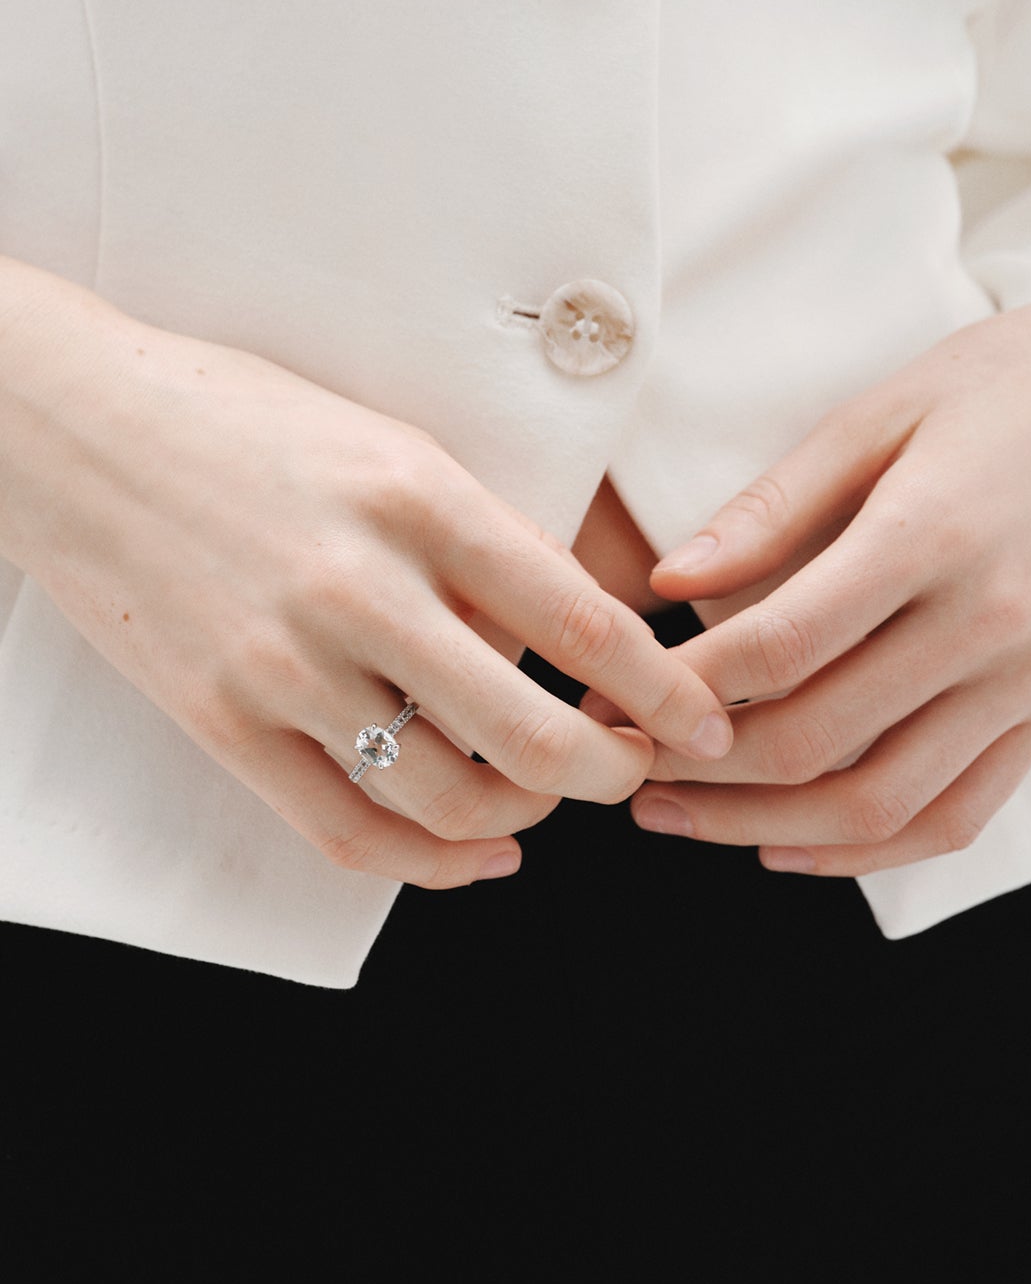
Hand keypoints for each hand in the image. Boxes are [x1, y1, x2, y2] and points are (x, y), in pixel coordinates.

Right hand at [0, 259, 730, 888]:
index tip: (705, 720)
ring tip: (544, 801)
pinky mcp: (222, 721)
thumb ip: (480, 540)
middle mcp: (358, 585)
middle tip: (632, 768)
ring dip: (523, 816)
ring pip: (445, 795)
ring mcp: (284, 664)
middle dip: (607, 772)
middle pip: (528, 734)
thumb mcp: (387, 445)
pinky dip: (432, 863)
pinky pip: (347, 831)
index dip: (663, 689)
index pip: (580, 620)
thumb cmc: (244, 420)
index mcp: (418, 496)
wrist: (72, 430)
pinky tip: (479, 855)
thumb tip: (572, 636)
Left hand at [617, 269, 1030, 874]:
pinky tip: (787, 848)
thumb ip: (769, 510)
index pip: (778, 646)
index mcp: (931, 535)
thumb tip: (665, 584)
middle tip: (620, 767)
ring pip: (882, 803)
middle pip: (818, 738)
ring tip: (678, 817)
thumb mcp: (873, 417)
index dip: (680, 688)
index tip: (613, 696)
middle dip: (699, 769)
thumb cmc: (997, 389)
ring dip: (763, 829)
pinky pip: (956, 816)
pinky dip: (865, 849)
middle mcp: (990, 624)